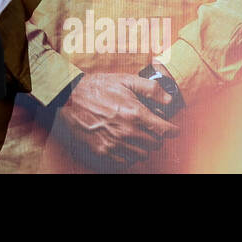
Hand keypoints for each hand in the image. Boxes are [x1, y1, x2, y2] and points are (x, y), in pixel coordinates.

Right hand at [50, 73, 179, 167]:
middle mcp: (127, 132)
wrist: (68, 98)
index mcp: (135, 113)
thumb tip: (170, 100)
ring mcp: (115, 144)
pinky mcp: (103, 152)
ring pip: (142, 155)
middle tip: (148, 128)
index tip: (172, 129)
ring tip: (135, 134)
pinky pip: (126, 161)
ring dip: (143, 146)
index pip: (165, 131)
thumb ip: (151, 89)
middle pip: (155, 144)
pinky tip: (124, 143)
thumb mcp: (125, 80)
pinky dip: (128, 154)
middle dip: (155, 136)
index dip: (172, 130)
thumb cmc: (97, 88)